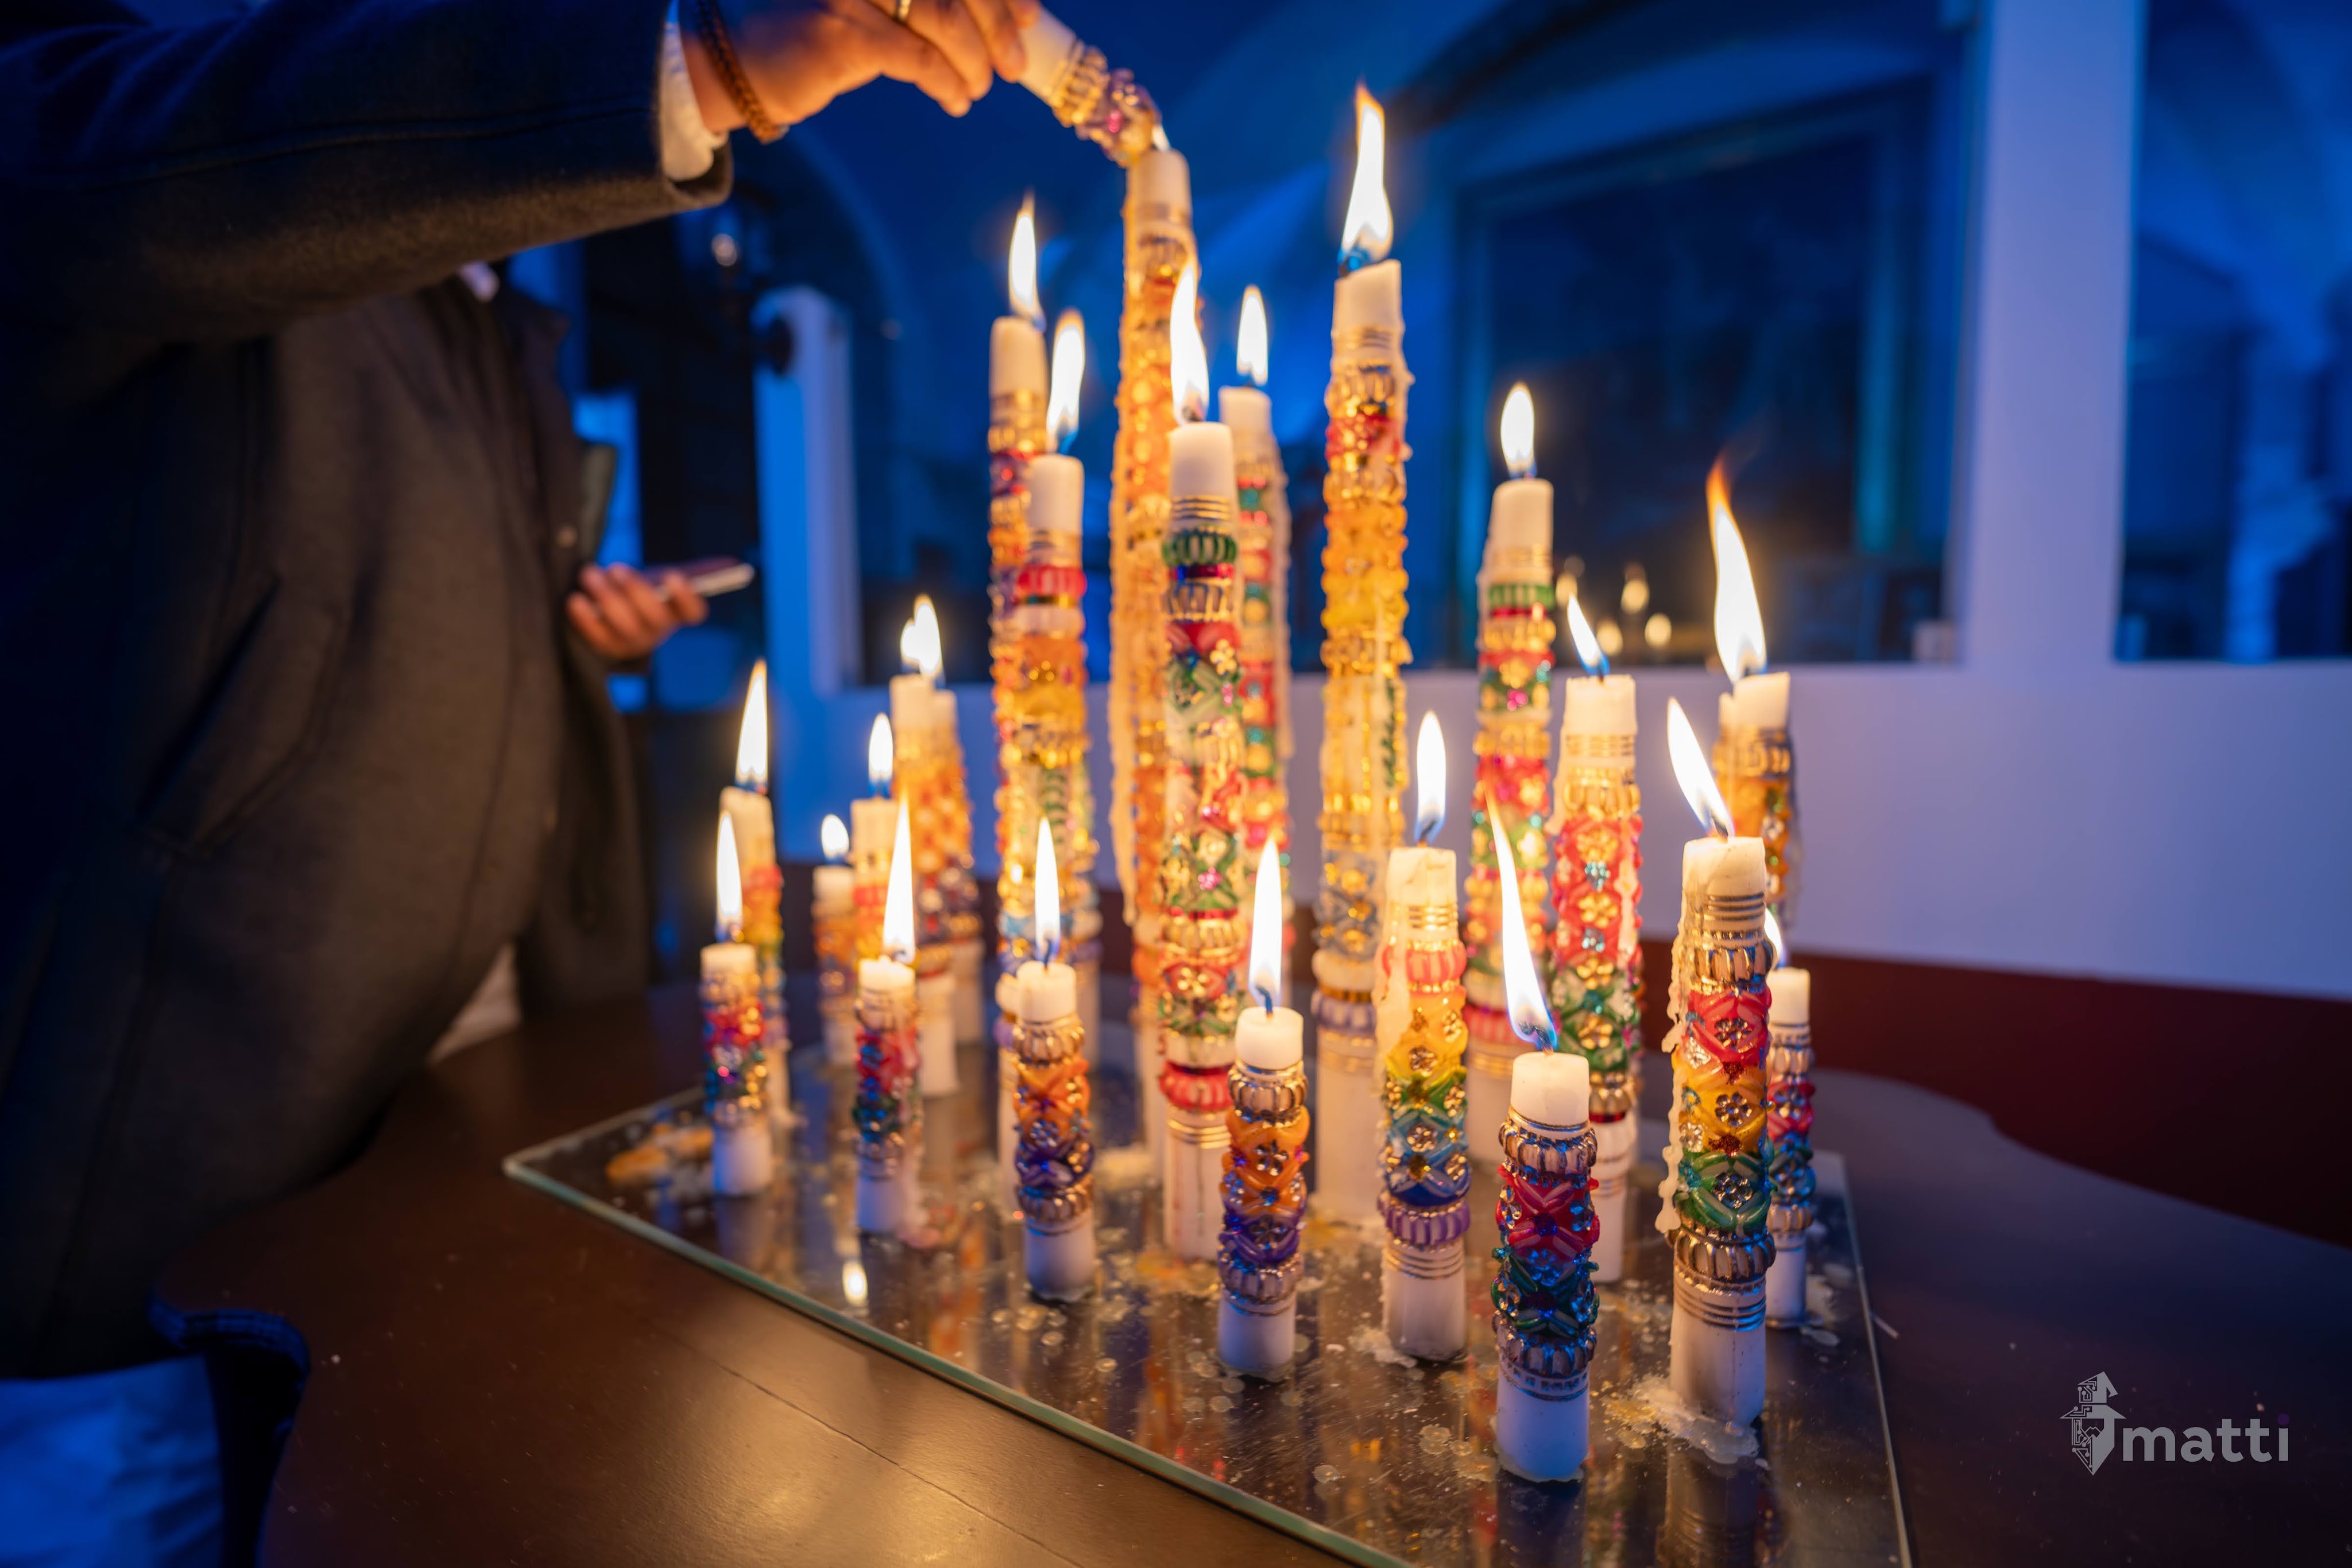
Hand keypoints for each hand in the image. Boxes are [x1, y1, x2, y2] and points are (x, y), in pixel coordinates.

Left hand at [567, 563, 707, 663]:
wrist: (612, 610)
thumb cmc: (644, 589)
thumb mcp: (664, 577)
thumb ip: (694, 571)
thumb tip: (733, 562)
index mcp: (677, 613)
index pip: (693, 612)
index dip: (686, 598)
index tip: (674, 575)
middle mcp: (659, 632)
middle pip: (655, 619)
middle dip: (637, 592)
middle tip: (618, 568)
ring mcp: (633, 643)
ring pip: (625, 626)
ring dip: (607, 598)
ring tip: (589, 573)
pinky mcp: (606, 648)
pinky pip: (597, 637)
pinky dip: (586, 619)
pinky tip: (576, 600)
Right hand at [685, 0, 1040, 130]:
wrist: (739, 59)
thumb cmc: (816, 29)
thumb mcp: (876, 1)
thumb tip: (1000, 16)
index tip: (1030, 14)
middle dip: (1000, 23)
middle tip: (1014, 63)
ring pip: (944, 18)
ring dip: (975, 61)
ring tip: (978, 87)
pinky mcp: (844, 29)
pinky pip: (919, 58)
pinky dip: (948, 82)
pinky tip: (954, 99)